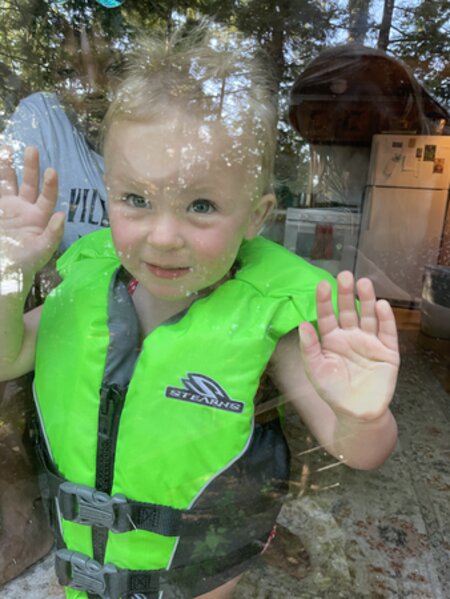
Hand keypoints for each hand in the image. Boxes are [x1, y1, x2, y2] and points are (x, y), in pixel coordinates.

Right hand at [0, 146, 63, 287]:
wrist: (3, 271)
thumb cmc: (24, 264)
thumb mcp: (41, 251)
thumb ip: (53, 234)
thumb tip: (62, 214)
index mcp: (39, 218)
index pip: (47, 197)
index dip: (50, 185)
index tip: (51, 171)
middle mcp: (24, 209)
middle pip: (29, 184)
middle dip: (31, 167)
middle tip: (32, 149)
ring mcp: (8, 208)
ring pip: (8, 183)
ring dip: (7, 167)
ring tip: (6, 149)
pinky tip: (0, 163)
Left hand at [299, 271, 399, 421]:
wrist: (356, 413)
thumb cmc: (332, 391)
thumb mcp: (315, 370)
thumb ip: (309, 347)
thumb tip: (303, 324)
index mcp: (331, 338)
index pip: (327, 315)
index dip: (325, 301)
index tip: (322, 285)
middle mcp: (351, 336)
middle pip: (349, 310)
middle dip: (346, 294)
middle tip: (345, 276)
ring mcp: (370, 342)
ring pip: (368, 316)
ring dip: (367, 300)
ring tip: (364, 284)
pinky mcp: (387, 352)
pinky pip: (387, 332)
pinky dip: (385, 319)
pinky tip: (381, 306)